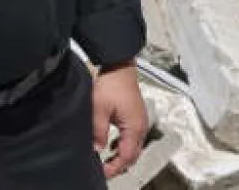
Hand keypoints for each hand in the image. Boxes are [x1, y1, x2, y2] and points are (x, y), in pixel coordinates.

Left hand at [92, 61, 147, 177]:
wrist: (119, 65)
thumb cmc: (111, 84)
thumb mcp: (99, 109)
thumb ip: (98, 131)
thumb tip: (97, 149)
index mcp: (134, 128)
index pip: (126, 156)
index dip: (114, 167)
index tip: (103, 173)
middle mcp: (141, 127)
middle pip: (132, 154)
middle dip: (119, 164)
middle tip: (104, 170)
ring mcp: (140, 121)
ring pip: (133, 146)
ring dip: (121, 155)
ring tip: (106, 160)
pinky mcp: (135, 116)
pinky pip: (131, 137)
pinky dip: (122, 145)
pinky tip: (111, 144)